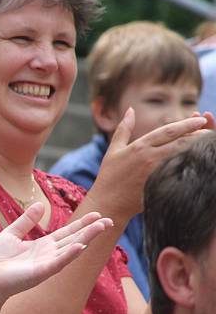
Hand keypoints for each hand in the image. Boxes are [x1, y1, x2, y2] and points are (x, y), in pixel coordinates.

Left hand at [0, 203, 112, 300]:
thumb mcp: (11, 234)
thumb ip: (26, 221)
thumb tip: (39, 204)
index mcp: (42, 246)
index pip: (67, 232)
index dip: (82, 223)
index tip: (97, 214)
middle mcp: (48, 255)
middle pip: (74, 239)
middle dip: (91, 230)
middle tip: (110, 220)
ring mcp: (46, 264)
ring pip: (70, 249)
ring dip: (86, 238)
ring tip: (101, 227)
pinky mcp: (40, 273)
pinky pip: (58, 262)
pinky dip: (70, 254)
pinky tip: (81, 245)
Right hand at [92, 108, 210, 217]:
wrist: (108, 203)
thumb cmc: (109, 176)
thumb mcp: (113, 150)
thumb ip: (124, 129)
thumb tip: (130, 110)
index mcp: (139, 147)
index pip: (168, 131)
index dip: (186, 124)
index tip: (200, 119)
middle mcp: (149, 157)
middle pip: (181, 142)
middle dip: (198, 134)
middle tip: (210, 130)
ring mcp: (156, 172)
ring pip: (183, 156)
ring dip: (198, 149)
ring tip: (208, 143)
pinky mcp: (160, 185)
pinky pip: (180, 173)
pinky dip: (191, 165)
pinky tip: (199, 162)